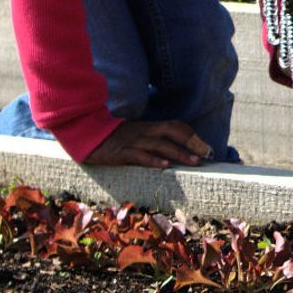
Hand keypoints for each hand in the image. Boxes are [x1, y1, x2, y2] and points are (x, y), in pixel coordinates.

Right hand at [83, 120, 211, 167]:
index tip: (206, 147)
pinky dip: (153, 161)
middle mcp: (144, 131)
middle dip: (191, 142)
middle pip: (172, 132)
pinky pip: (139, 156)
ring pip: (160, 145)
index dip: (192, 135)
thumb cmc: (114, 139)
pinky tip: (165, 167)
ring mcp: (133, 141)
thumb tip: (175, 151)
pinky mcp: (121, 153)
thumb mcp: (137, 135)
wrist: (85, 135)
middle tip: (207, 154)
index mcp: (149, 126)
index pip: (175, 125)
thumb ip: (154, 140)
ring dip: (178, 153)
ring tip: (194, 162)